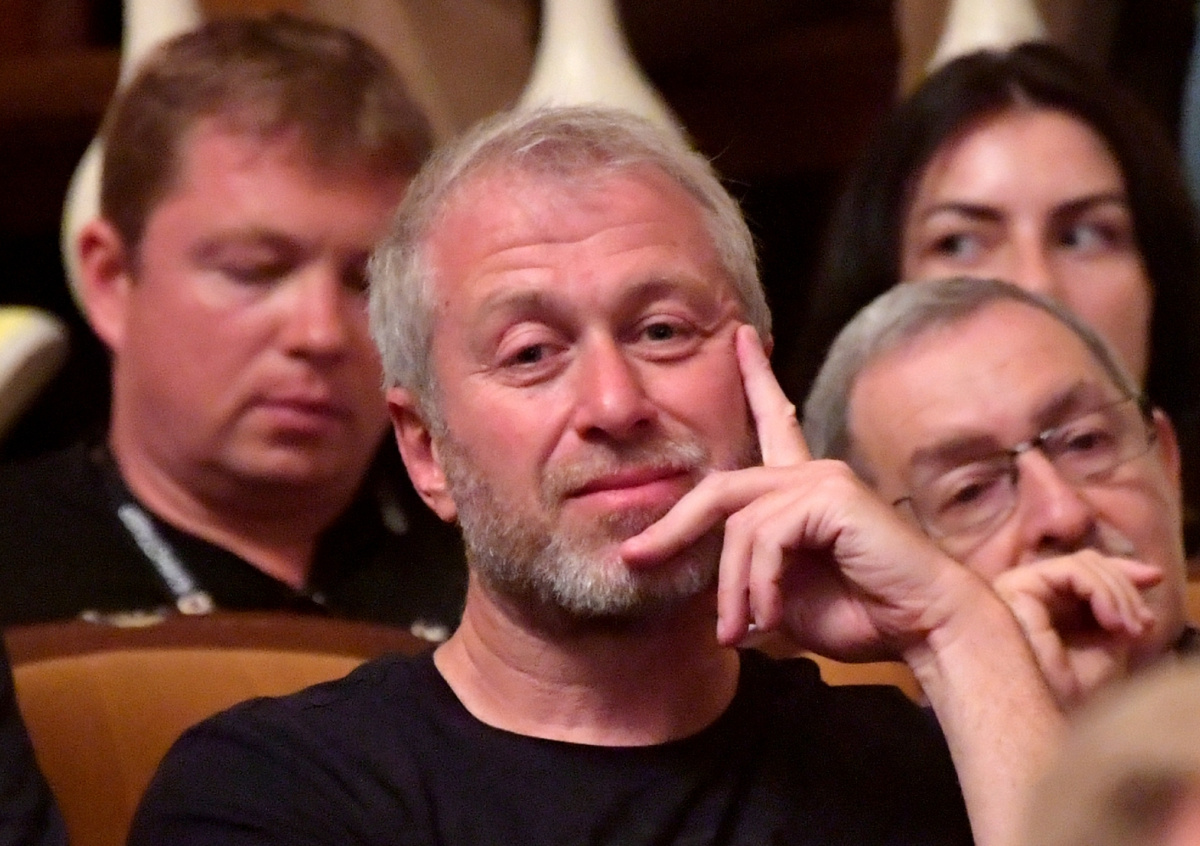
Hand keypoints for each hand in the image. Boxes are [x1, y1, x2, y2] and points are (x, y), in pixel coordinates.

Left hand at [621, 325, 977, 659]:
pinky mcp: (831, 496)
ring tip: (737, 630)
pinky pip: (766, 537)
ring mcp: (822, 479)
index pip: (773, 423)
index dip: (755, 379)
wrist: (926, 629)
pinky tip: (767, 617)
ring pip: (739, 525)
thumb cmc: (864, 615)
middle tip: (636, 557)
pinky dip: (758, 584)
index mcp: (803, 489)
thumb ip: (749, 578)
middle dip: (673, 527)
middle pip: (719, 490)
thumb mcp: (785, 597)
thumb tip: (711, 599)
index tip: (739, 337)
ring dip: (731, 587)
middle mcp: (811, 473)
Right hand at [993, 553, 1160, 707]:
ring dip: (1116, 592)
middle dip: (1126, 588)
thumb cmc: (1068, 691)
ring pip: (1082, 563)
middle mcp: (1032, 589)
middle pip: (1089, 562)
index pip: (1088, 570)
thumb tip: (1145, 578)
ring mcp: (1022, 584)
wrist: (1040, 713)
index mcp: (1049, 603)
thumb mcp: (1108, 647)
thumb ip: (1120, 613)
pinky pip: (1070, 570)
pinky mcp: (1018, 583)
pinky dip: (1100, 590)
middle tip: (1144, 624)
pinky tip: (1113, 621)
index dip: (1123, 571)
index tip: (1155, 579)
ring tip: (1129, 629)